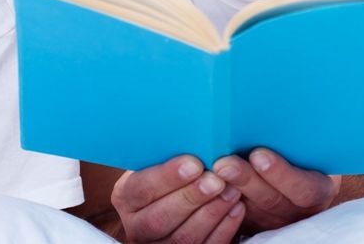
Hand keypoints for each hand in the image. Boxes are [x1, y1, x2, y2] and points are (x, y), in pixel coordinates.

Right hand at [110, 155, 244, 242]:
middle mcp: (137, 225)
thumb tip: (193, 129)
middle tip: (216, 179)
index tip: (193, 163)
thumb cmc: (168, 173)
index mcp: (126, 197)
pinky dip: (223, 229)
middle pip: (160, 219)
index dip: (167, 178)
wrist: (170, 198)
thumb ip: (167, 153)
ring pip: (183, 238)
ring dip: (211, 213)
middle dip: (191, 198)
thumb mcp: (157, 161)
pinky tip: (237, 208)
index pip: (141, 189)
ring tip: (231, 190)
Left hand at [211, 148, 339, 233]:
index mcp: (316, 189)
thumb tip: (282, 99)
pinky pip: (231, 211)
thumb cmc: (306, 151)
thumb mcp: (311, 145)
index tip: (259, 155)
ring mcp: (269, 217)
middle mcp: (293, 208)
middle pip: (270, 200)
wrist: (299, 174)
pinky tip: (202, 180)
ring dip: (228, 187)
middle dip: (246, 179)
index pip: (304, 188)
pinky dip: (216, 197)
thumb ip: (299, 136)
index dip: (281, 173)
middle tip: (224, 162)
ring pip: (248, 209)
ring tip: (212, 170)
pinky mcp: (247, 219)